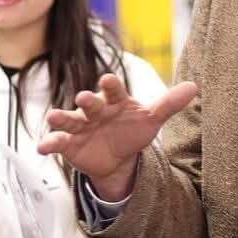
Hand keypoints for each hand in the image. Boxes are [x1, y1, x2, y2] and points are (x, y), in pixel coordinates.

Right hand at [38, 73, 199, 201]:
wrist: (117, 157)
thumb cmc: (132, 130)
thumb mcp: (151, 119)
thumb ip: (169, 104)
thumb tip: (194, 87)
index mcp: (115, 101)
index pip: (113, 90)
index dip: (110, 85)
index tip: (108, 80)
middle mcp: (95, 111)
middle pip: (90, 103)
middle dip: (87, 100)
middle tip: (84, 97)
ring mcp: (80, 126)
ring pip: (68, 119)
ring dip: (60, 117)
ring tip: (54, 116)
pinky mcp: (69, 143)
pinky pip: (57, 141)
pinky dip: (50, 143)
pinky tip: (43, 147)